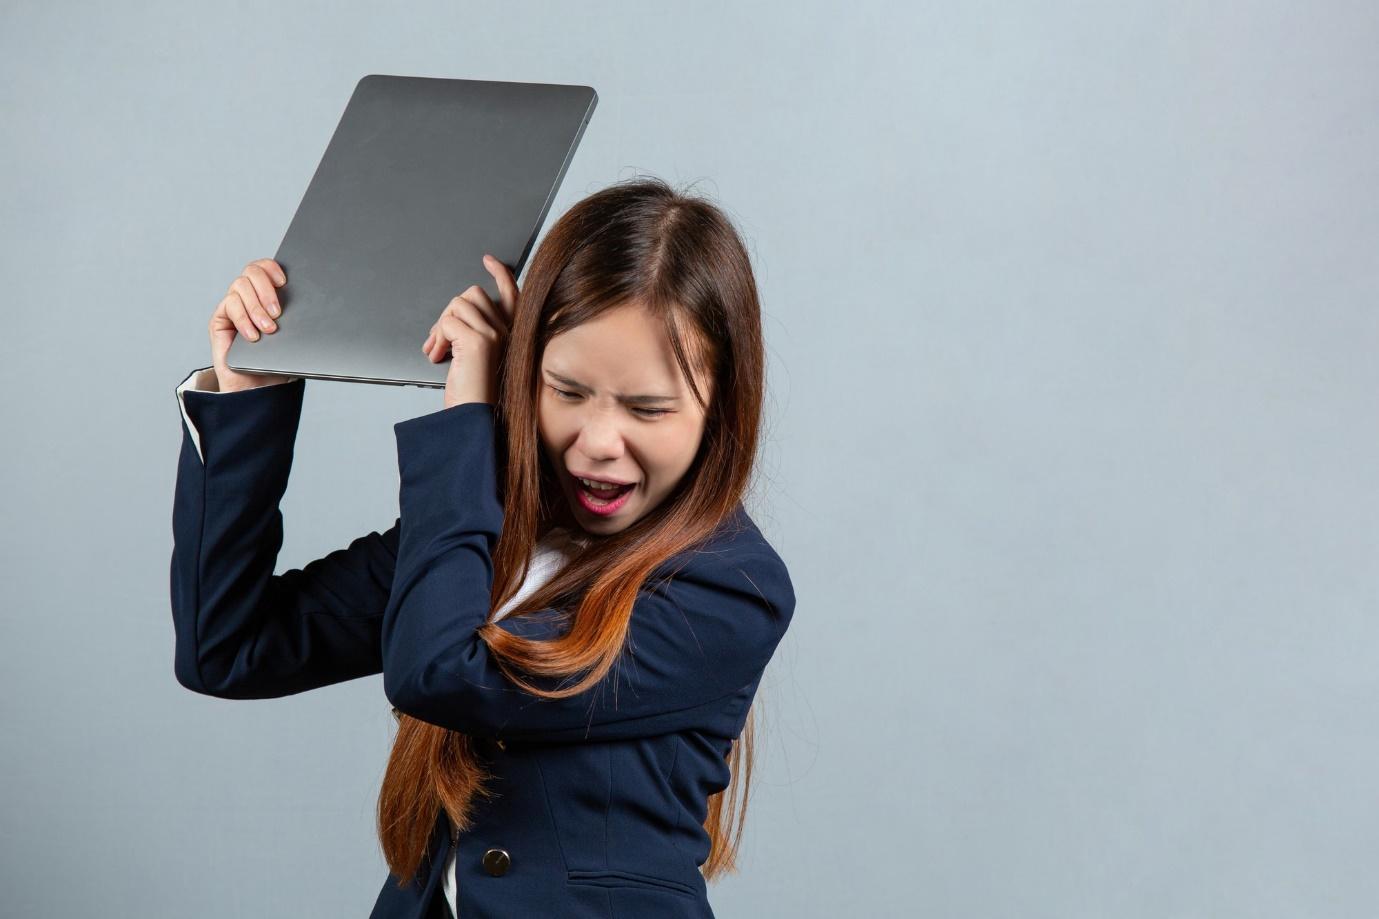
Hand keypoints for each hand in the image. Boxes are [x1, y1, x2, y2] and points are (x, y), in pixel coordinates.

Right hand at [208, 258, 293, 391]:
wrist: (258, 387)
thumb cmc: (278, 361)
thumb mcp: (294, 337)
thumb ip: (298, 319)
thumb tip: (314, 306)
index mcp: (268, 293)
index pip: (265, 267)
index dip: (272, 267)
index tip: (284, 281)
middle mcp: (249, 295)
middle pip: (251, 272)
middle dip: (266, 290)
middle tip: (277, 312)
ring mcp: (233, 305)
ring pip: (240, 287)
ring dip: (256, 308)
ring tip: (269, 329)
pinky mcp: (220, 319)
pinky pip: (229, 307)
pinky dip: (243, 320)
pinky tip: (254, 336)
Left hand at [420, 254, 517, 408]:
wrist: (476, 422)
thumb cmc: (476, 397)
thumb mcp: (478, 359)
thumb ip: (476, 334)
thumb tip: (456, 317)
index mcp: (513, 334)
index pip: (511, 293)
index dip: (500, 273)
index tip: (488, 260)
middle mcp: (510, 331)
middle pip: (473, 294)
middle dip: (449, 313)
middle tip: (438, 341)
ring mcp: (496, 334)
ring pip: (458, 303)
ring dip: (439, 327)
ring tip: (437, 351)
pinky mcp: (479, 341)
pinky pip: (447, 320)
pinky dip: (436, 337)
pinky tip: (438, 356)